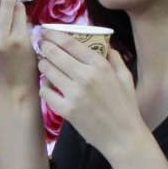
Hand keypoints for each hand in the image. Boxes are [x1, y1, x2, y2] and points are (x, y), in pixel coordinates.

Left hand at [39, 31, 144, 161]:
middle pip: (54, 53)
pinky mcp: (66, 110)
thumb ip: (115, 59)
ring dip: (43, 65)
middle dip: (44, 46)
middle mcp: (85, 76)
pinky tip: (47, 86)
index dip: (54, 34)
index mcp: (100, 65)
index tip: (48, 31)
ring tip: (43, 63)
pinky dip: (44, 87)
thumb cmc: (127, 107)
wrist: (124, 138)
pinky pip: (46, 92)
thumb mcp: (126, 78)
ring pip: (47, 71)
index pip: (70, 43)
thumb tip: (106, 44)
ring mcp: (74, 93)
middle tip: (40, 44)